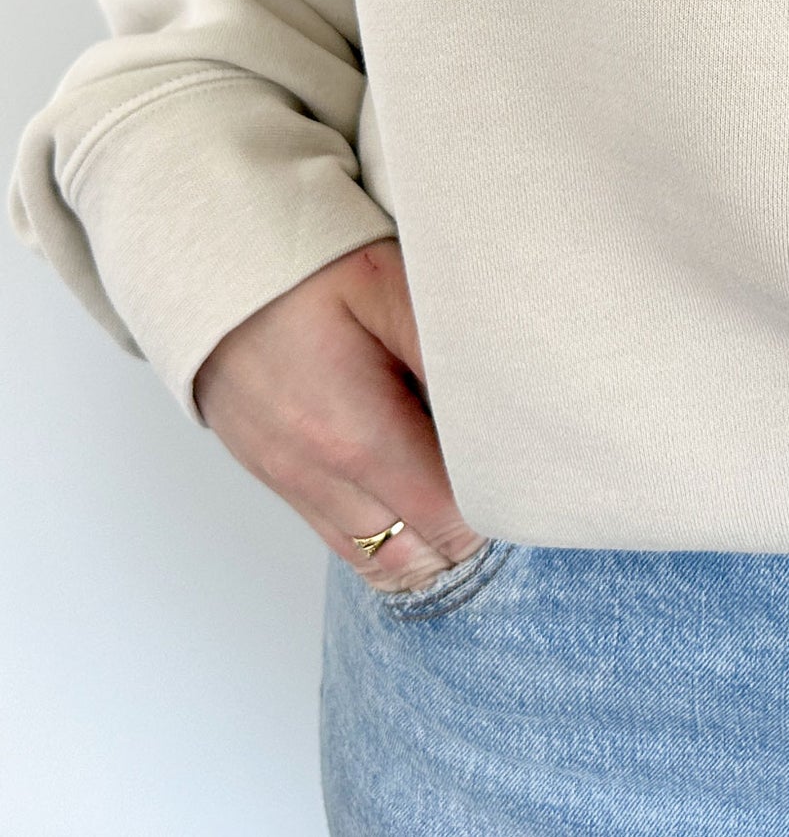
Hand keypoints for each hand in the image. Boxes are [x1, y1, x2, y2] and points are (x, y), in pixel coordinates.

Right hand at [191, 239, 487, 594]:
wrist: (211, 272)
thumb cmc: (306, 272)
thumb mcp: (390, 287)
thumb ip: (444, 350)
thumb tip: (503, 404)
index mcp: (355, 436)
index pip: (449, 519)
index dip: (500, 506)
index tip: (529, 474)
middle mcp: (319, 477)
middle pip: (419, 558)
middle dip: (475, 535)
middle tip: (514, 490)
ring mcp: (294, 485)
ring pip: (381, 564)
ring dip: (434, 548)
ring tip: (478, 502)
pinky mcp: (281, 480)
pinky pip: (345, 543)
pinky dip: (392, 543)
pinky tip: (424, 508)